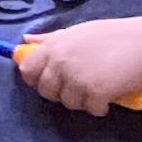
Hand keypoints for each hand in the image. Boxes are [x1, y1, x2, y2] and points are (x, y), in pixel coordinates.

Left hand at [13, 16, 141, 116]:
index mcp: (53, 46)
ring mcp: (76, 77)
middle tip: (79, 88)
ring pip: (68, 102)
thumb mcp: (78, 32)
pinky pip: (91, 109)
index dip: (36, 79)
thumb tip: (26, 40)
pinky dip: (100, 107)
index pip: (27, 70)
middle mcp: (60, 61)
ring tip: (97, 90)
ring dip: (82, 101)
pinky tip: (109, 98)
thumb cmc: (115, 35)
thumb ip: (51, 39)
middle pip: (46, 91)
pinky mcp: (95, 91)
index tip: (50, 82)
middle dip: (61, 93)